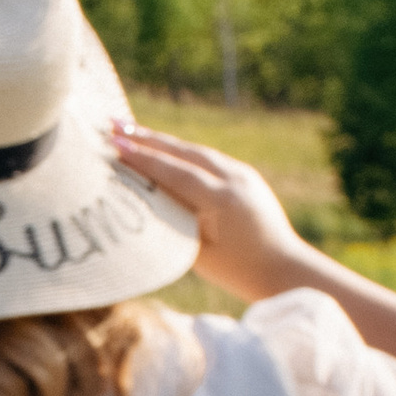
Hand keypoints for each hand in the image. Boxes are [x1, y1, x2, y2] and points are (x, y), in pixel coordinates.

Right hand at [111, 122, 308, 300]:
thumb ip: (174, 221)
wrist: (284, 268)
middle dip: (146, 137)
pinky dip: (181, 152)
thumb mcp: (199, 252)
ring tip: (129, 131)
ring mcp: (243, 174)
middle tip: (112, 124)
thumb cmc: (239, 271)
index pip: (176, 171)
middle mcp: (236, 179)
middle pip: (184, 152)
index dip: (143, 158)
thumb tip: (143, 198)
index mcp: (224, 200)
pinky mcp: (244, 176)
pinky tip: (162, 149)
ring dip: (162, 142)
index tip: (114, 143)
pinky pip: (207, 159)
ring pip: (196, 151)